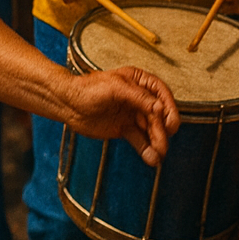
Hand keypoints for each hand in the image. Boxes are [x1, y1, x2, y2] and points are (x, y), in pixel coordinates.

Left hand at [64, 68, 179, 167]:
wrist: (67, 104)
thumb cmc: (88, 89)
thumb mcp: (115, 87)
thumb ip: (138, 97)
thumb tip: (160, 108)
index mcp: (139, 81)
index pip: (162, 94)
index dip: (169, 109)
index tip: (171, 124)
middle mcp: (138, 98)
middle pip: (158, 116)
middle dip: (162, 131)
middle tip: (162, 145)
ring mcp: (132, 114)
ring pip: (151, 130)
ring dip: (157, 144)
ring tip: (158, 156)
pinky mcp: (124, 129)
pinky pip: (140, 140)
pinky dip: (146, 149)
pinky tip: (151, 158)